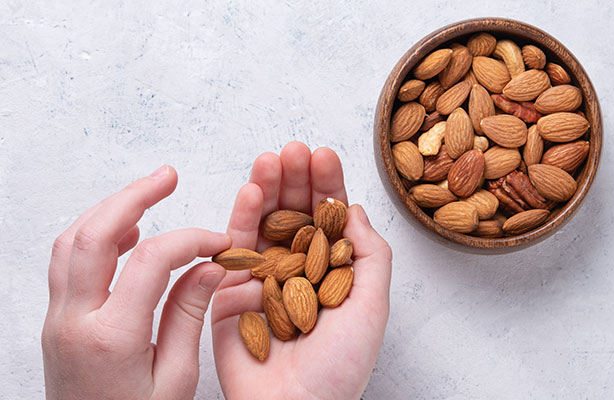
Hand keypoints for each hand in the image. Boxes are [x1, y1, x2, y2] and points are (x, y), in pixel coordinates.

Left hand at [42, 166, 231, 399]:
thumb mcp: (175, 379)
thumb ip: (188, 315)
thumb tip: (210, 267)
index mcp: (111, 337)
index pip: (153, 261)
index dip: (192, 240)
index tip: (219, 242)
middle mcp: (74, 320)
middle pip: (94, 234)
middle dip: (134, 196)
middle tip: (168, 176)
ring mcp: (58, 318)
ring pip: (71, 240)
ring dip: (109, 209)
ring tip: (147, 194)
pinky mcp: (58, 319)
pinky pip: (66, 260)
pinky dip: (93, 234)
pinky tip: (125, 232)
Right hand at [211, 142, 391, 399]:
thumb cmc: (341, 365)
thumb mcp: (372, 304)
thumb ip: (369, 254)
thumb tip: (354, 209)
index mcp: (329, 270)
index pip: (327, 218)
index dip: (326, 185)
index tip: (324, 155)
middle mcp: (295, 268)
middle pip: (292, 213)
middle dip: (294, 180)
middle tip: (294, 150)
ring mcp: (261, 279)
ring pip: (262, 224)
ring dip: (265, 189)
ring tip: (270, 159)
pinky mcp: (229, 292)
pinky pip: (233, 252)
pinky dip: (239, 220)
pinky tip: (248, 192)